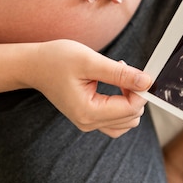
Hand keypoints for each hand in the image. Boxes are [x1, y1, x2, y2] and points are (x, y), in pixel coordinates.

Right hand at [28, 40, 151, 137]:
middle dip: (134, 93)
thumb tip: (147, 82)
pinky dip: (122, 105)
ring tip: (117, 76)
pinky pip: (116, 120)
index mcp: (88, 112)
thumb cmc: (57, 60)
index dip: (140, 90)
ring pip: (127, 121)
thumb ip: (120, 74)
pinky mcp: (89, 118)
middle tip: (121, 69)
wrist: (35, 65)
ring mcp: (88, 123)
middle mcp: (88, 123)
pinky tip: (115, 86)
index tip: (137, 71)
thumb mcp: (90, 61)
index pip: (130, 109)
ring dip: (130, 100)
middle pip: (131, 117)